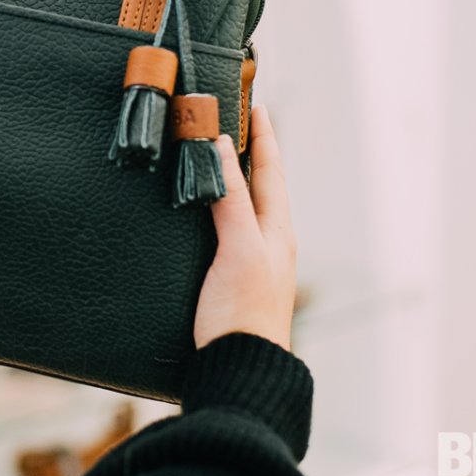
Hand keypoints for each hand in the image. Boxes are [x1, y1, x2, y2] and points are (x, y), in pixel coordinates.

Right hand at [193, 105, 296, 350]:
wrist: (238, 370)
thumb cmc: (244, 314)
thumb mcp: (239, 249)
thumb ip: (230, 200)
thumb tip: (221, 147)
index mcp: (276, 231)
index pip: (270, 170)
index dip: (264, 137)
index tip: (257, 105)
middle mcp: (267, 242)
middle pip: (258, 185)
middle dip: (248, 152)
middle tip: (232, 121)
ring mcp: (249, 261)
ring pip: (243, 207)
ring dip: (232, 179)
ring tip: (215, 155)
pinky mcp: (229, 278)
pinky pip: (225, 229)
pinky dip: (216, 207)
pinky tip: (199, 211)